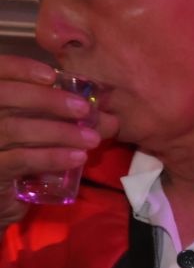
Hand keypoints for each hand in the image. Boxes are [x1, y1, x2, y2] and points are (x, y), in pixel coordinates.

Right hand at [0, 56, 116, 187]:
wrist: (2, 199)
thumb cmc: (21, 158)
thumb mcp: (41, 133)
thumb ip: (67, 121)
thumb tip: (109, 118)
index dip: (18, 68)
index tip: (51, 75)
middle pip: (4, 96)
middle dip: (47, 99)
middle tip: (84, 110)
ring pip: (15, 129)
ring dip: (59, 132)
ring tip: (91, 139)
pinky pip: (21, 160)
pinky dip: (51, 157)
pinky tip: (77, 158)